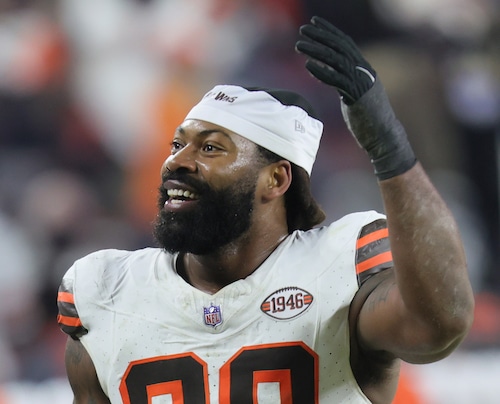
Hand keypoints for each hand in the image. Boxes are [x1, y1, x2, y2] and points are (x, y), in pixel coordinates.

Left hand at [296, 16, 416, 179]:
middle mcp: (364, 71)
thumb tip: (329, 74)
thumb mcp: (355, 95)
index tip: (314, 23)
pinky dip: (322, 71)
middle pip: (340, 47)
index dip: (329, 31)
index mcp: (364, 69)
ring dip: (316, 51)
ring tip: (299, 45)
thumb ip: (344, 82)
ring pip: (336, 61)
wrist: (383, 136)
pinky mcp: (356, 97)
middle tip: (303, 29)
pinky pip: (336, 80)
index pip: (346, 44)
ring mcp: (361, 83)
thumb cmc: (368, 119)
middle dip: (321, 36)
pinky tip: (307, 65)